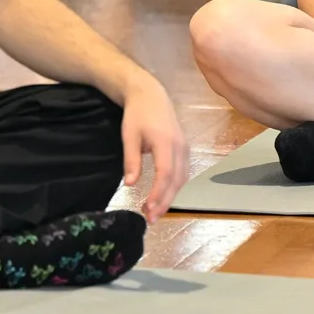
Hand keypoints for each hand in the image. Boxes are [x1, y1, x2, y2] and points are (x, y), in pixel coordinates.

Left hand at [120, 76, 187, 216]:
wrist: (151, 95)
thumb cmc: (137, 114)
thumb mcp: (129, 135)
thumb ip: (131, 160)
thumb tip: (129, 184)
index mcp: (165, 142)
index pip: (165, 174)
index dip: (157, 194)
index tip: (147, 209)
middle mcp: (180, 147)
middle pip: (176, 181)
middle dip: (164, 202)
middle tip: (151, 219)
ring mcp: (185, 148)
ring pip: (182, 179)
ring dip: (170, 197)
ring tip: (154, 212)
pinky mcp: (184, 149)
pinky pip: (183, 173)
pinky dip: (174, 187)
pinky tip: (163, 196)